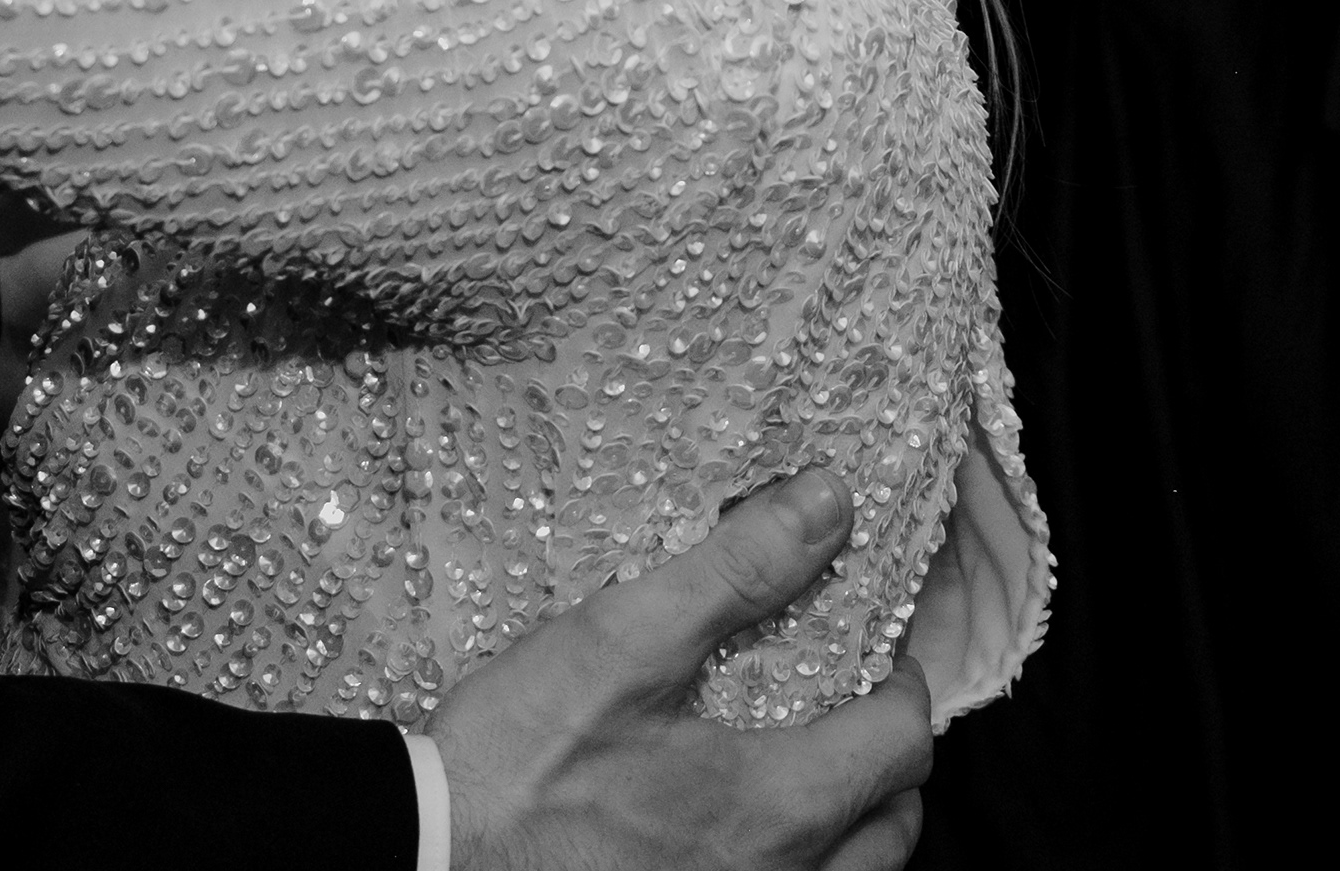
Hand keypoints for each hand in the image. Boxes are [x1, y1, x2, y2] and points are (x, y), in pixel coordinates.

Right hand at [433, 468, 932, 870]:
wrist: (438, 855)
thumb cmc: (521, 760)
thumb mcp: (622, 639)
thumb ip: (736, 571)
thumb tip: (825, 504)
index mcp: (780, 803)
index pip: (902, 741)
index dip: (899, 681)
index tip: (868, 643)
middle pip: (895, 822)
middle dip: (886, 755)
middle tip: (843, 699)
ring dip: (854, 816)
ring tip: (802, 759)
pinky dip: (802, 860)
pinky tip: (740, 821)